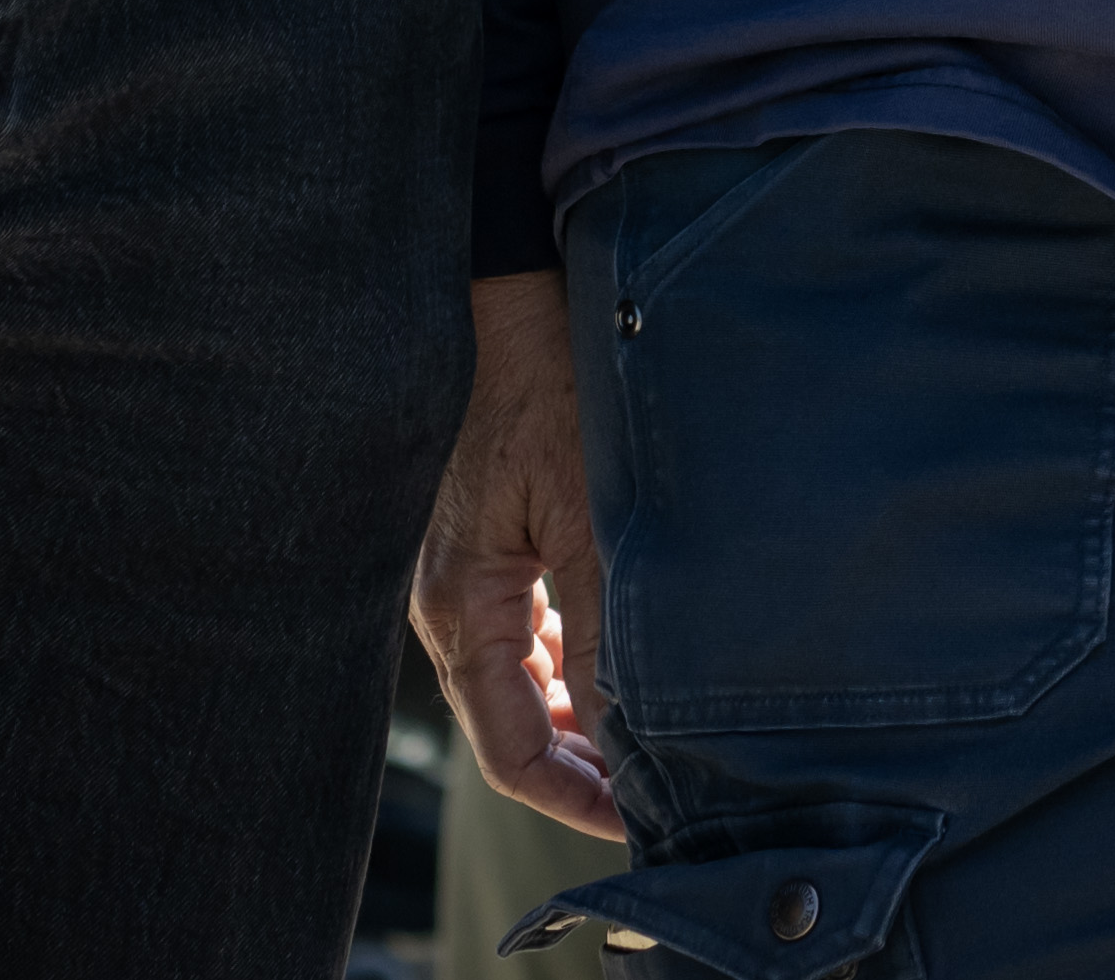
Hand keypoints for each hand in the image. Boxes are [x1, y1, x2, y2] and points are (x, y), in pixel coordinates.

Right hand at [412, 269, 623, 837]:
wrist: (510, 292)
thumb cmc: (545, 389)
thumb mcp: (586, 516)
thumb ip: (601, 633)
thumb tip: (624, 737)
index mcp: (460, 609)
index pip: (512, 752)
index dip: (577, 799)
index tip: (646, 822)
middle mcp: (450, 603)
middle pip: (514, 725)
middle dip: (584, 768)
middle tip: (664, 793)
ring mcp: (465, 571)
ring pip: (524, 681)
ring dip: (583, 716)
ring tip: (657, 740)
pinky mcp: (489, 538)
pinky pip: (528, 629)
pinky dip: (575, 661)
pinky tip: (625, 660)